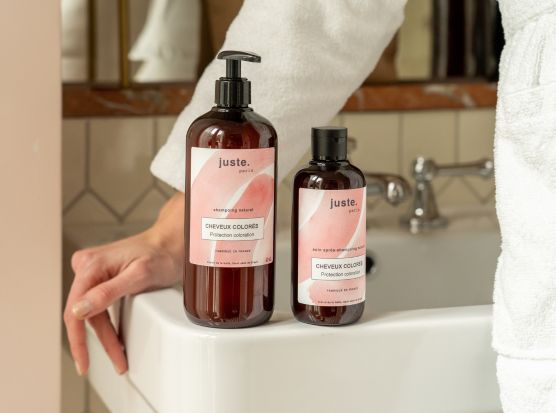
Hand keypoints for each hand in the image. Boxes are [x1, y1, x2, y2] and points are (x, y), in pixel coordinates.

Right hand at [64, 194, 183, 375]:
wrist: (172, 243)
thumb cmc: (160, 254)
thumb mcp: (138, 276)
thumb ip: (107, 293)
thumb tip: (78, 310)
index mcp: (90, 265)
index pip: (74, 310)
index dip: (78, 341)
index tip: (84, 363)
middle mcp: (86, 267)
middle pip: (85, 315)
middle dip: (101, 342)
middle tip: (118, 362)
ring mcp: (93, 272)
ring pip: (93, 313)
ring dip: (105, 336)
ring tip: (119, 356)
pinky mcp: (101, 277)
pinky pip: (98, 306)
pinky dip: (107, 324)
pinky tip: (115, 338)